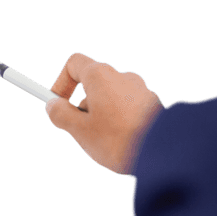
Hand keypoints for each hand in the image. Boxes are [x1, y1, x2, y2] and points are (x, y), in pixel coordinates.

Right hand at [45, 52, 162, 175]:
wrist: (163, 151)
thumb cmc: (119, 139)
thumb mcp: (80, 131)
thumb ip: (61, 116)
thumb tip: (53, 106)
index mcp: (100, 76)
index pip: (74, 64)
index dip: (61, 83)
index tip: (58, 105)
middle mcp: (121, 76)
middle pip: (92, 84)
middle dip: (82, 107)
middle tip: (82, 133)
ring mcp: (140, 89)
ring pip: (110, 98)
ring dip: (102, 116)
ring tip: (106, 143)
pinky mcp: (153, 104)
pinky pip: (127, 108)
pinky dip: (120, 121)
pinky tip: (123, 143)